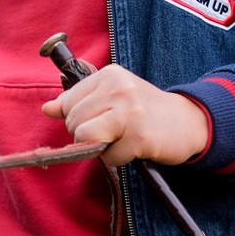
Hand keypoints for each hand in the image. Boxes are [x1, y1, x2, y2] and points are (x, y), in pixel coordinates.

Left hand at [41, 65, 209, 167]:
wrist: (188, 122)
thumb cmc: (145, 111)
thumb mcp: (112, 98)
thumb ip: (78, 102)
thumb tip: (46, 109)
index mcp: (109, 75)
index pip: (67, 103)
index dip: (78, 120)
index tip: (100, 121)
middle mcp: (118, 89)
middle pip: (74, 123)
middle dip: (87, 136)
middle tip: (113, 134)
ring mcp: (129, 112)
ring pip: (85, 138)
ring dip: (100, 149)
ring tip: (120, 140)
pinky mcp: (139, 136)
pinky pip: (109, 157)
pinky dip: (119, 159)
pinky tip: (135, 149)